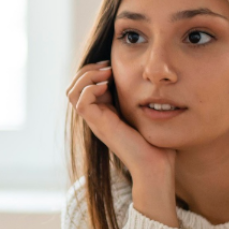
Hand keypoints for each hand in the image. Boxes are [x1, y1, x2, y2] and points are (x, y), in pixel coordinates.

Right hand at [67, 62, 177, 226]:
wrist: (155, 164)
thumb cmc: (156, 143)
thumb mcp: (144, 112)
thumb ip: (138, 97)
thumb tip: (145, 78)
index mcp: (104, 113)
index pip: (83, 86)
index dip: (93, 71)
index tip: (112, 64)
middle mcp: (95, 116)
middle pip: (73, 86)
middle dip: (88, 70)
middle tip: (108, 66)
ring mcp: (95, 121)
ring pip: (72, 92)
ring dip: (87, 76)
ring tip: (107, 73)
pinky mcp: (98, 124)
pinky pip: (80, 101)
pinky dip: (91, 88)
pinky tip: (108, 85)